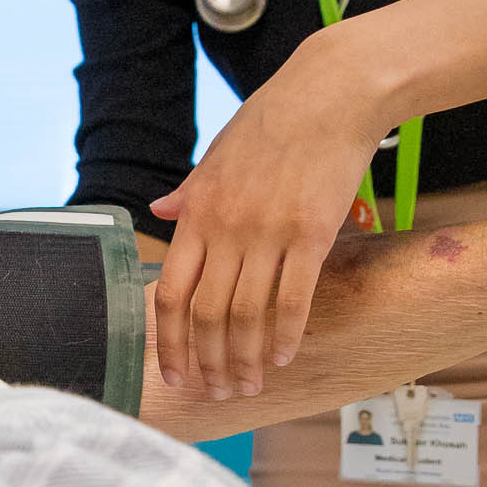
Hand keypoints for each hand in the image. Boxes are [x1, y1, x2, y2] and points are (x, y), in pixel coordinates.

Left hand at [148, 44, 387, 397]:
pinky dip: (286, 334)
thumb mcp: (216, 156)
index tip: (175, 373)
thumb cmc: (270, 123)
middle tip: (218, 392)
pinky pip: (294, 298)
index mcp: (197, 213)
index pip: (169, 293)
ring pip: (248, 314)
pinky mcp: (313, 233)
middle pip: (206, 314)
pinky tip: (284, 357)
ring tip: (249, 385)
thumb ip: (188, 193)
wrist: (328, 94)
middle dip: (209, 362)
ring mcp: (269, 232)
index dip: (169, 341)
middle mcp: (226, 228)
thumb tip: (158, 210)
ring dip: (246, 358)